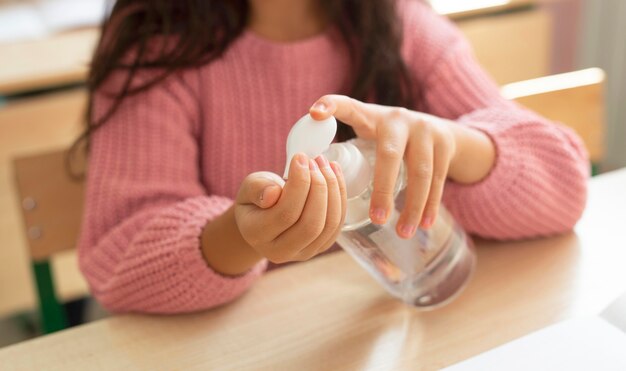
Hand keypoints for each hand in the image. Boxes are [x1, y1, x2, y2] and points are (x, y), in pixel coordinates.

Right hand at [234, 154, 346, 263]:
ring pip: (329, 225)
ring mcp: (303, 253)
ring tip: (326, 164)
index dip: (299, 184)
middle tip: (316, 161)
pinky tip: (334, 174)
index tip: (300, 157)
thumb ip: (257, 188)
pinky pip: (337, 224)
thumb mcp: (249, 187)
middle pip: (310, 225)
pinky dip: (340, 197)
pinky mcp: (321, 247)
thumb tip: (274, 193)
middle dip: (319, 188)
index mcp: (256, 235)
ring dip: (333, 190)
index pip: (285, 213)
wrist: (263, 218)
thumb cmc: (256, 198)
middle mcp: (280, 251)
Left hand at [309, 95, 494, 238]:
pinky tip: (424, 225)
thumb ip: (346, 150)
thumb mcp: (370, 134)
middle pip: (390, 155)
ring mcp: (426, 130)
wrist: (440, 129)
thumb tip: (311, 183)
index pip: (349, 106)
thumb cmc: (390, 139)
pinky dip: (431, 204)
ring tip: (403, 232)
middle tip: (376, 219)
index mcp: (372, 117)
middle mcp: (399, 119)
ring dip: (413, 205)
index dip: (331, 105)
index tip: (314, 112)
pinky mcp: (446, 144)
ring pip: (420, 172)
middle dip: (383, 190)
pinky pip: (439, 179)